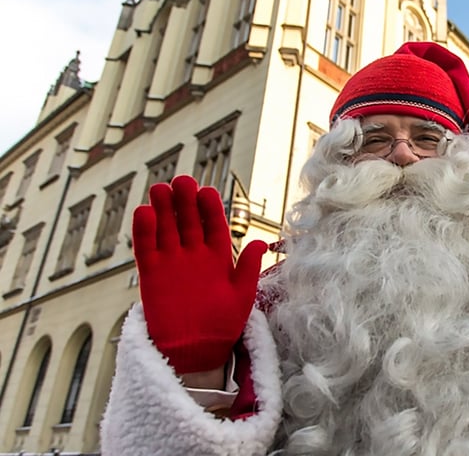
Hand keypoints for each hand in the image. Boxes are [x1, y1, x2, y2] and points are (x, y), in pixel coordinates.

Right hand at [133, 175, 266, 373]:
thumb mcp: (242, 296)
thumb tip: (261, 242)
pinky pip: (146, 249)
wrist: (197, 352)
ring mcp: (172, 262)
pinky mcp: (152, 274)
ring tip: (160, 189)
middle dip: (185, 201)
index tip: (206, 191)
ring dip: (162, 209)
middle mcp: (194, 255)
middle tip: (182, 181)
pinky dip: (143, 231)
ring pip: (166, 229)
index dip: (210, 208)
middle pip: (188, 221)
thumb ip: (247, 268)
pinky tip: (143, 212)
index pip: (214, 225)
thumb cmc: (223, 324)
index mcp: (218, 257)